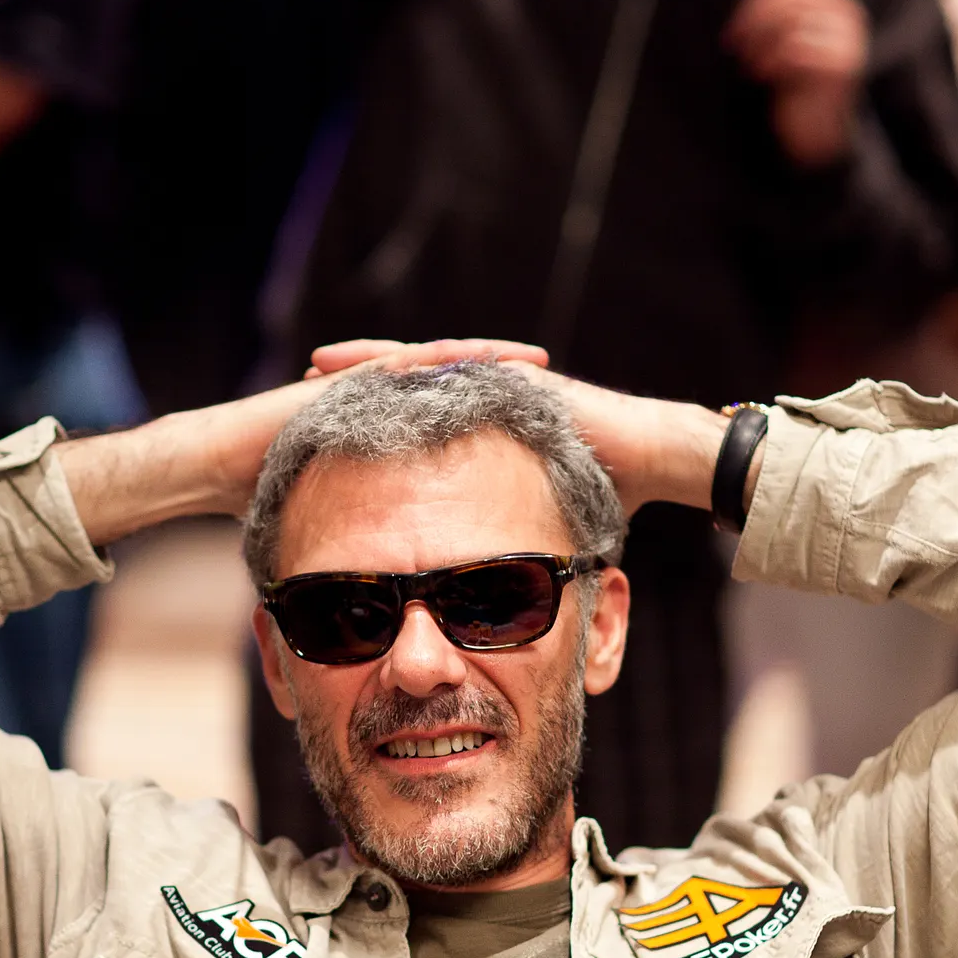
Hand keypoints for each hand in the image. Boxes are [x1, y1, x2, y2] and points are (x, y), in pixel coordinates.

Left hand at [306, 336, 724, 517]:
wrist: (657, 459)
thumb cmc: (613, 492)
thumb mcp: (545, 524)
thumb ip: (515, 540)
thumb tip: (494, 596)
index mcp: (483, 437)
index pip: (414, 426)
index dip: (369, 428)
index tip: (322, 435)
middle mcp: (484, 407)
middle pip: (404, 391)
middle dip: (352, 390)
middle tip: (300, 387)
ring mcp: (499, 385)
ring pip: (419, 367)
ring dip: (368, 365)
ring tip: (319, 364)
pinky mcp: (514, 377)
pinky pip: (453, 362)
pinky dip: (414, 361)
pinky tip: (375, 362)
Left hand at [724, 0, 867, 166]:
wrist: (822, 135)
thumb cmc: (799, 88)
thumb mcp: (786, 45)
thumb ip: (777, 20)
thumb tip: (745, 7)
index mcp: (835, 4)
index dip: (756, 1)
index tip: (733, 29)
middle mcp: (847, 16)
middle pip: (788, 2)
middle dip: (754, 23)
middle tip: (734, 48)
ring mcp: (847, 39)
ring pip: (790, 25)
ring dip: (760, 46)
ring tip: (751, 68)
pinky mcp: (840, 65)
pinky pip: (795, 50)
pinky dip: (772, 62)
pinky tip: (764, 77)